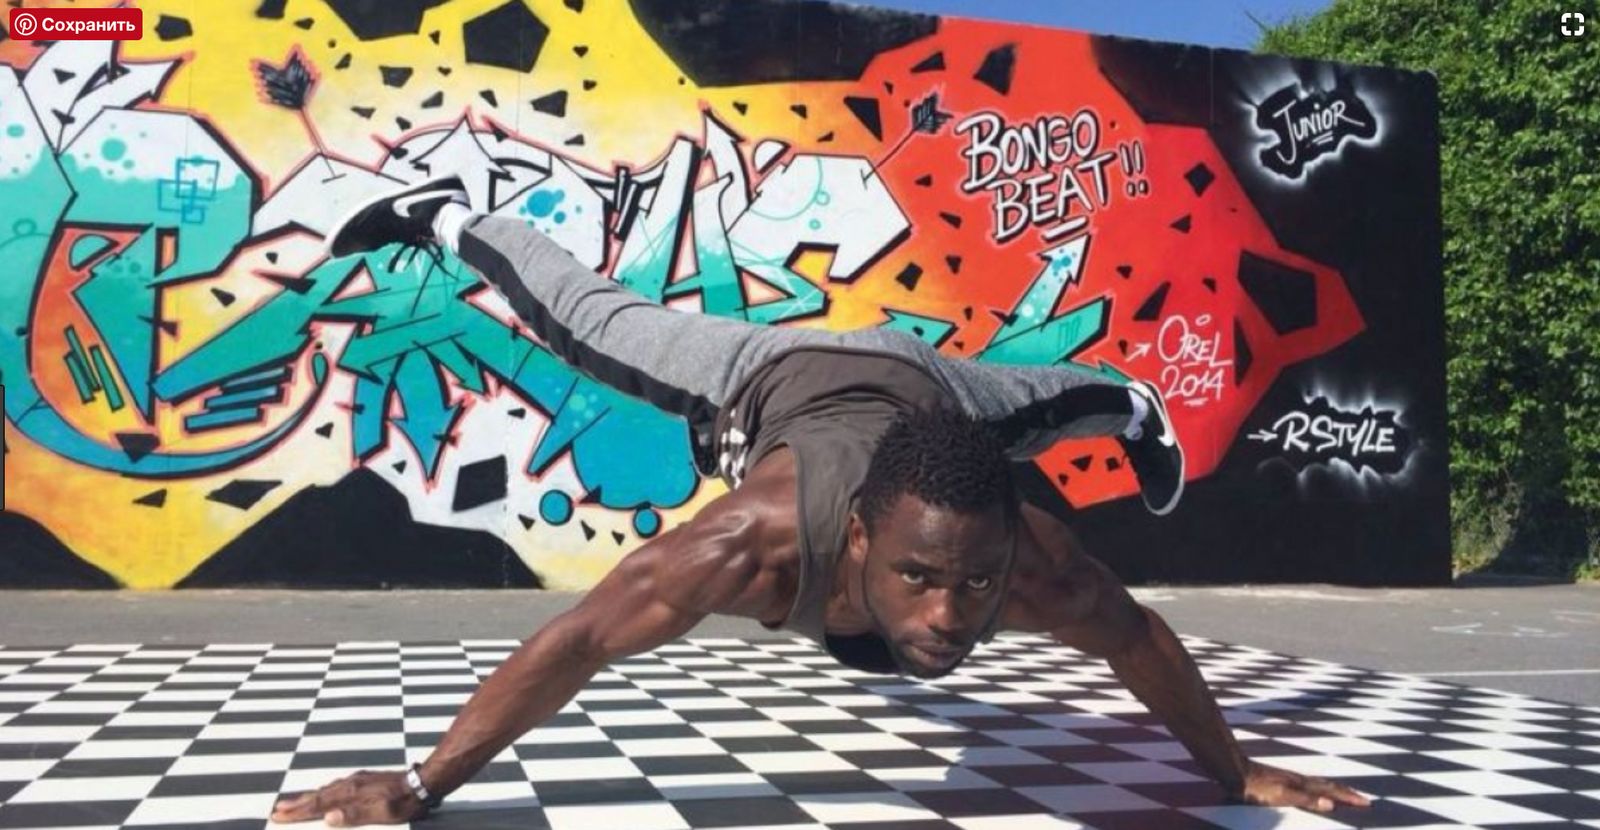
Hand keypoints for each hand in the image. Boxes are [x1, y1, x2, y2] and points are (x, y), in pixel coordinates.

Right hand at [270, 770, 427, 825]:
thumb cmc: (405, 802)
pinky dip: (324, 791)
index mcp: (352, 794)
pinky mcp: (366, 779)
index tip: (279, 815)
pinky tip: (325, 793)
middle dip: (297, 804)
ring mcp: (358, 780)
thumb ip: (355, 816)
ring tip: (294, 801)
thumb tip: (329, 817)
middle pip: (318, 795)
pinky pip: (337, 786)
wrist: (423, 782)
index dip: (298, 812)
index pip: (318, 805)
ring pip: (327, 789)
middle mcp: (351, 784)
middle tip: (277, 809)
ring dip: (309, 796)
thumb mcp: (382, 814)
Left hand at [1235, 760, 1371, 812]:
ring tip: (1342, 792)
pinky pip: (1307, 784)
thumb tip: (1331, 804)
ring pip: (1318, 784)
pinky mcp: (1281, 780)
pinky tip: (1311, 790)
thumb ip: (1306, 800)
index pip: (1331, 791)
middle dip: (1346, 792)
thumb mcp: (1282, 796)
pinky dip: (1317, 788)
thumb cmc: (1257, 788)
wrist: (1236, 773)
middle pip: (1328, 785)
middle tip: (1362, 798)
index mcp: (1303, 784)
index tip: (1367, 802)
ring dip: (1333, 789)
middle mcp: (1299, 780)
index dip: (1349, 797)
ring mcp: (1290, 779)